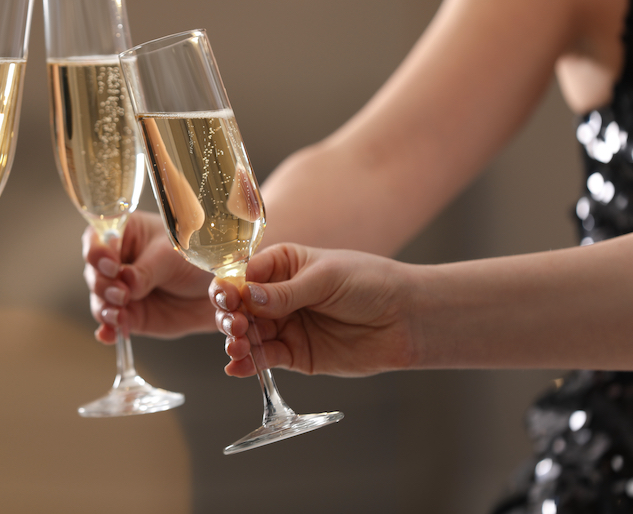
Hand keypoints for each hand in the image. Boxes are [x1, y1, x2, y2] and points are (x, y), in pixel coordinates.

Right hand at [83, 210, 214, 342]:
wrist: (212, 290)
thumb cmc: (193, 260)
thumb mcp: (172, 257)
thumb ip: (147, 270)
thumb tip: (126, 280)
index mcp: (124, 233)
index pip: (97, 239)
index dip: (98, 253)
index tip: (111, 266)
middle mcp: (116, 261)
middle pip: (94, 272)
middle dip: (104, 285)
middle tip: (122, 294)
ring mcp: (119, 289)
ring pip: (99, 300)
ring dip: (105, 309)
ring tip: (120, 316)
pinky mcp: (128, 314)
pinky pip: (111, 323)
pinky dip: (108, 330)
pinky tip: (109, 335)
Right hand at [210, 243, 418, 377]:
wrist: (406, 319)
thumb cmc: (370, 283)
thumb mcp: (325, 279)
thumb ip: (286, 292)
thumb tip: (247, 297)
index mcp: (282, 265)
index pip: (243, 274)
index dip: (229, 286)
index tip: (226, 297)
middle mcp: (277, 295)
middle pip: (239, 307)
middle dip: (231, 315)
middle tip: (236, 325)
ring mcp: (285, 325)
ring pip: (249, 334)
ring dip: (237, 341)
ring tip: (237, 347)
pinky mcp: (295, 354)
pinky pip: (265, 358)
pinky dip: (249, 364)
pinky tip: (236, 367)